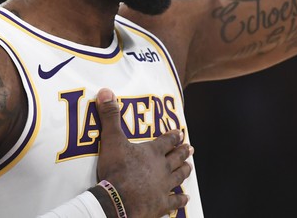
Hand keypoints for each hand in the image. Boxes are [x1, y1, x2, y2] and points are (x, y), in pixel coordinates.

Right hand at [94, 88, 192, 217]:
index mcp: (152, 152)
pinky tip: (185, 199)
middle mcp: (162, 168)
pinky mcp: (161, 204)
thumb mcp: (111, 140)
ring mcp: (163, 187)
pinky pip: (175, 201)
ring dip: (185, 171)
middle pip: (177, 158)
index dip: (174, 136)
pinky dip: (180, 200)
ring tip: (190, 166)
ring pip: (179, 176)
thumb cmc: (116, 170)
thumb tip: (105, 91)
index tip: (180, 132)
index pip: (167, 141)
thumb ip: (110, 116)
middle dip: (184, 151)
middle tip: (190, 147)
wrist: (119, 200)